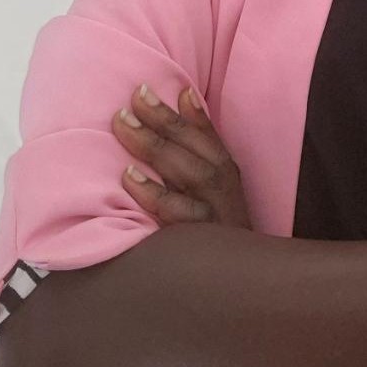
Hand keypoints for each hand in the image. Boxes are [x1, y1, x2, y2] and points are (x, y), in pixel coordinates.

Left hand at [111, 83, 251, 228]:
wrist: (242, 277)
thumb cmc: (218, 221)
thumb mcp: (216, 177)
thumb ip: (199, 136)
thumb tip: (184, 93)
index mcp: (224, 167)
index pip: (199, 132)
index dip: (172, 110)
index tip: (141, 90)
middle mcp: (222, 184)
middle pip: (191, 146)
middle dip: (158, 121)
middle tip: (127, 104)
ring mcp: (214, 210)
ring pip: (187, 171)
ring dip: (154, 146)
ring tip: (124, 126)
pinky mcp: (203, 237)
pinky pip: (176, 212)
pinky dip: (154, 192)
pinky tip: (129, 178)